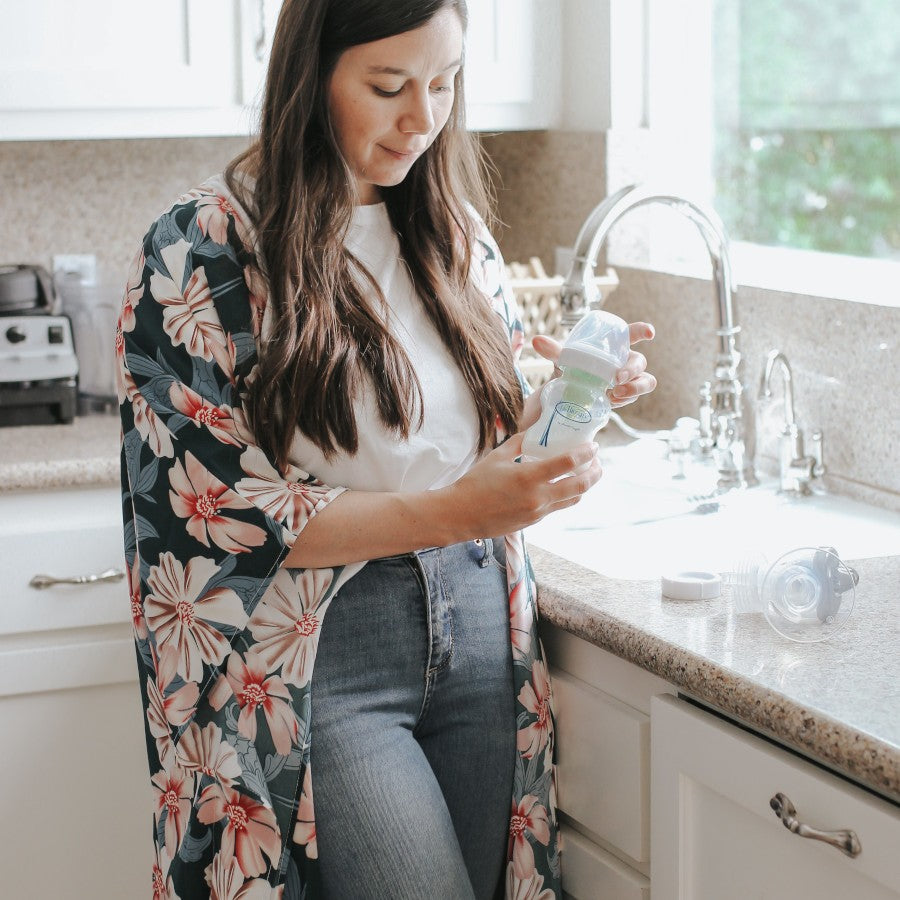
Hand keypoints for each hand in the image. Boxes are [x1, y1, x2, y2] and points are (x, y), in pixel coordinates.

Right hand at [440, 433, 602, 536]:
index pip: (568, 463)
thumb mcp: (497, 457)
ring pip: (572, 499)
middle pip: (580, 486)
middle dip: (595, 472)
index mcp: (529, 477)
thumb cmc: (475, 483)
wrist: (461, 515)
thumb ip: (520, 442)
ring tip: (587, 473)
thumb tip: (535, 430)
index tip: (593, 445)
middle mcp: (538, 497)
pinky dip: (566, 494)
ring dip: (584, 486)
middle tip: (597, 461)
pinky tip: (564, 485)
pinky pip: (557, 507)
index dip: (586, 453)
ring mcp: (537, 512)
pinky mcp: (534, 521)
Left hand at [531, 320, 656, 408]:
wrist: (569, 391)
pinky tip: (612, 401)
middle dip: (632, 370)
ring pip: (646, 381)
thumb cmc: (572, 367)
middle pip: (640, 361)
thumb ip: (554, 350)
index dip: (643, 330)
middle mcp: (625, 360)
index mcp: (614, 345)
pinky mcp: (626, 394)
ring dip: (635, 387)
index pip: (632, 334)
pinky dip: (626, 399)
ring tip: (616, 394)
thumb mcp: (563, 359)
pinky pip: (635, 396)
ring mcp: (629, 379)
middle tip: (617, 379)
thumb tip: (536, 340)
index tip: (650, 333)